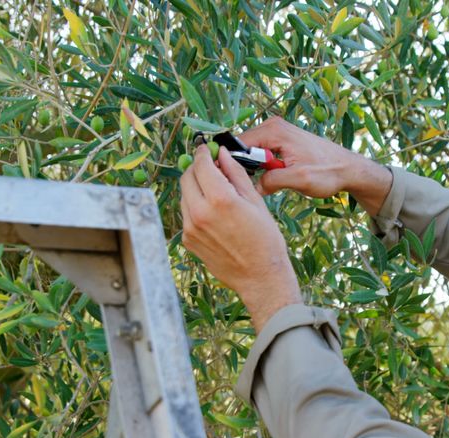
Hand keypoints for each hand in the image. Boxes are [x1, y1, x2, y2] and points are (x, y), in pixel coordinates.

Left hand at [179, 144, 302, 331]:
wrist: (259, 277)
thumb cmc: (265, 240)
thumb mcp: (255, 201)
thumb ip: (235, 174)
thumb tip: (222, 154)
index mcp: (220, 199)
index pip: (201, 165)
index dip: (203, 153)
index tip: (206, 149)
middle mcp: (200, 212)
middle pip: (187, 178)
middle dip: (197, 169)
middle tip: (210, 168)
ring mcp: (191, 228)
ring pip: (184, 196)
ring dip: (196, 188)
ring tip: (216, 194)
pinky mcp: (188, 240)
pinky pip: (187, 214)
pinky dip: (196, 207)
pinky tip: (215, 215)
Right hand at [238, 117, 393, 215]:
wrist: (349, 169)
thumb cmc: (328, 172)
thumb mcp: (299, 179)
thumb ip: (273, 181)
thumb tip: (252, 188)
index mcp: (275, 131)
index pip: (239, 143)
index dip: (231, 162)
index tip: (230, 180)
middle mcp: (274, 126)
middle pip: (243, 146)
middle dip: (241, 165)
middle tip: (244, 186)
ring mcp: (278, 132)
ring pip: (251, 150)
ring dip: (251, 167)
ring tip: (257, 184)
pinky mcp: (282, 140)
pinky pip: (261, 151)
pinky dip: (260, 165)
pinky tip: (267, 178)